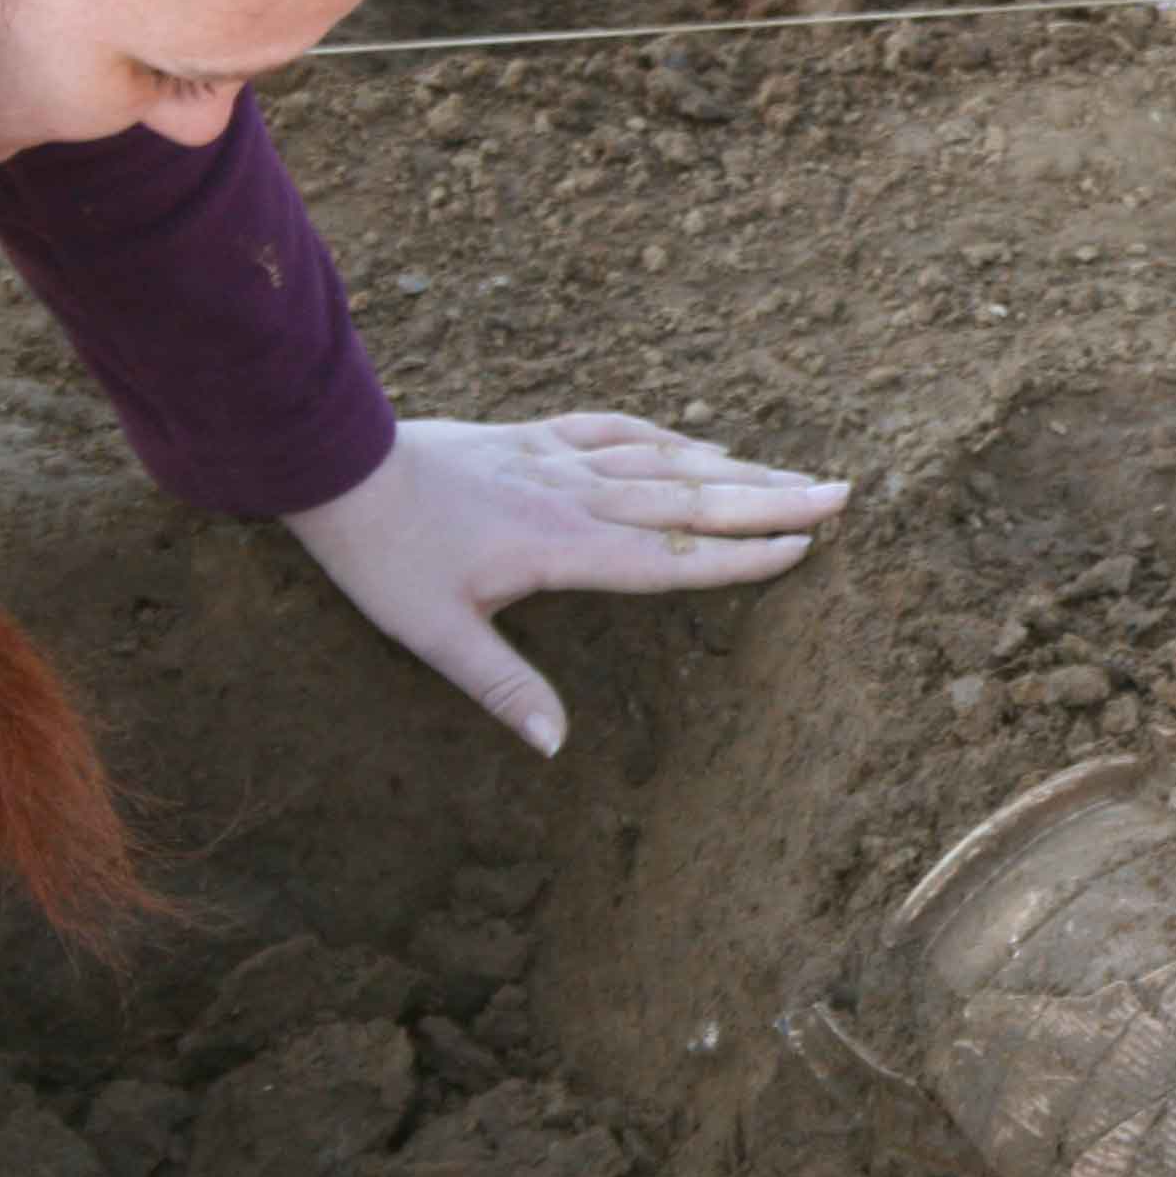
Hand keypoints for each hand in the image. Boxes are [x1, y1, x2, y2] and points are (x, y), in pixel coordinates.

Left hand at [286, 414, 844, 756]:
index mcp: (563, 547)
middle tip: (843, 496)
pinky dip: (669, 437)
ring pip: (668, 461)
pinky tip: (700, 441)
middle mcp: (576, 497)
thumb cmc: (382, 558)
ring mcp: (559, 460)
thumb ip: (503, 687)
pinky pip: (618, 431)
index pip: (671, 556)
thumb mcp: (433, 635)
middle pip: (691, 500)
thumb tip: (558, 746)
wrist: (333, 464)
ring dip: (740, 469)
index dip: (741, 557)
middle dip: (772, 502)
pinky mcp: (534, 437)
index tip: (804, 552)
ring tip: (799, 473)